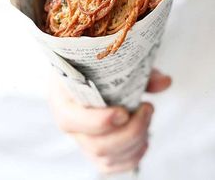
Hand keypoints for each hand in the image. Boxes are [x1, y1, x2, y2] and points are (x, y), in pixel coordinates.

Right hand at [49, 68, 170, 174]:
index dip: (99, 121)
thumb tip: (165, 81)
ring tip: (147, 119)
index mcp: (63, 97)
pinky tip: (143, 140)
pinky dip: (131, 158)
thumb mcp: (111, 61)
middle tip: (148, 108)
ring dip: (135, 143)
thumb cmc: (93, 66)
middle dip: (130, 131)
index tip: (124, 112)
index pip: (71, 119)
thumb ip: (137, 71)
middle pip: (96, 144)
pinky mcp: (92, 148)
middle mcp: (69, 122)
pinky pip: (109, 166)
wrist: (82, 71)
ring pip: (105, 158)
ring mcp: (80, 138)